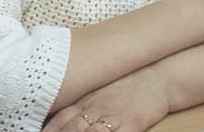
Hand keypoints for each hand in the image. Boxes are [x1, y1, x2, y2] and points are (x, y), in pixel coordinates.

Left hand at [43, 69, 168, 131]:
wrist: (156, 77)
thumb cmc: (127, 83)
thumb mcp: (99, 89)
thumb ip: (81, 103)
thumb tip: (58, 112)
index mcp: (85, 101)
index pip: (58, 120)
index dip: (47, 131)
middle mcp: (95, 110)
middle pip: (69, 131)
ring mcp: (112, 118)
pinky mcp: (130, 125)